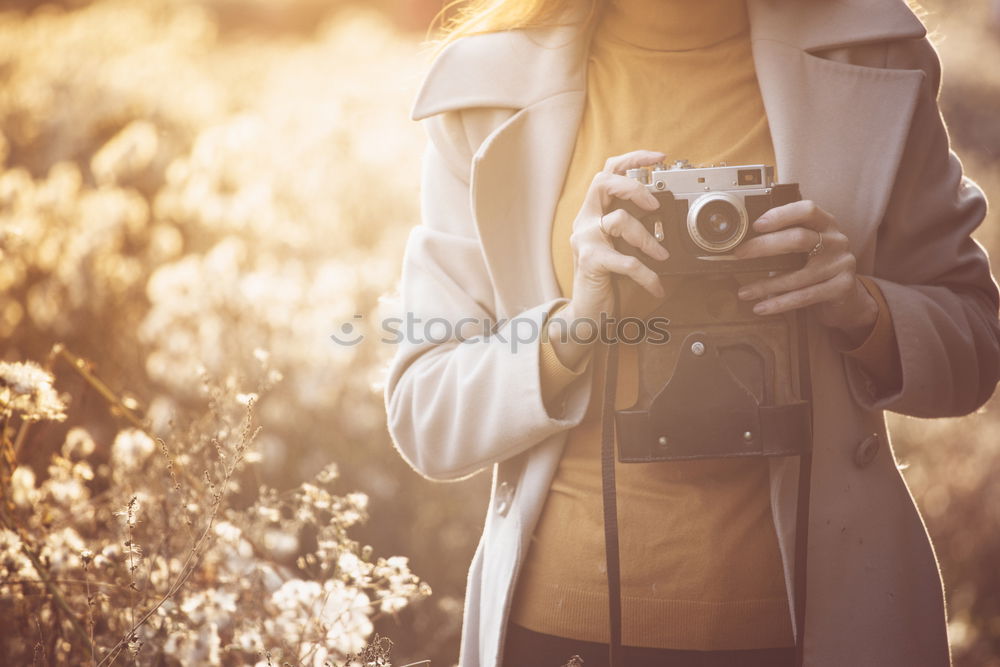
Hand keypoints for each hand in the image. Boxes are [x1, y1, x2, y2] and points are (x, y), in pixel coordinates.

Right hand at [547, 149, 668, 367]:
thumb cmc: (607, 278)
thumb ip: (634, 226)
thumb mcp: (622, 245)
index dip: (632, 159)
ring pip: (618, 219)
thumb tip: (664, 211)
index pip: (607, 172)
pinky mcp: (591, 261)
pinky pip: (627, 261)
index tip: (659, 157)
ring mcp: (585, 240)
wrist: (587, 313)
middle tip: (654, 204)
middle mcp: (585, 221)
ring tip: (662, 255)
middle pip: (603, 182)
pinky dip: (648, 275)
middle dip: (633, 186)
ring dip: (647, 238)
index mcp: (593, 213)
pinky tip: (657, 286)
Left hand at [733, 199, 877, 344]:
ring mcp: (841, 264)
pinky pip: (804, 296)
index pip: (807, 210)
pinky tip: (761, 308)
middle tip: (740, 254)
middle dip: (764, 246)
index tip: (756, 225)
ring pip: (797, 275)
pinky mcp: (842, 287)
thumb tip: (745, 245)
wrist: (846, 297)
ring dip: (765, 285)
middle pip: (798, 238)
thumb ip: (785, 241)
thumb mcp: (806, 248)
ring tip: (743, 292)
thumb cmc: (816, 267)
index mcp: (826, 224)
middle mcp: (837, 240)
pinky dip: (779, 303)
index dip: (781, 215)